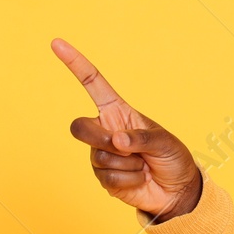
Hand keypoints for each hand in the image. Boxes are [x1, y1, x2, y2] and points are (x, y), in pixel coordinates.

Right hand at [52, 38, 202, 220]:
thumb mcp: (164, 141)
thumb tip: (117, 140)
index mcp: (118, 112)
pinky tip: (139, 179)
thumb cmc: (172, 158)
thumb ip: (141, 138)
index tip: (57, 43)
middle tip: (124, 147)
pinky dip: (129, 180)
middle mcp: (106, 131)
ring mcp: (101, 155)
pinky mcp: (103, 178)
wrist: (176, 190)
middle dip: (101, 138)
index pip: (92, 84)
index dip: (75, 64)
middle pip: (80, 128)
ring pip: (99, 157)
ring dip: (128, 164)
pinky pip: (107, 177)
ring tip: (143, 165)